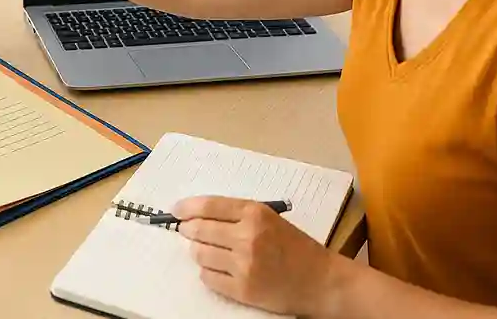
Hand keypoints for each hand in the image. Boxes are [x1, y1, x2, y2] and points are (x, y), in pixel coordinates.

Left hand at [173, 196, 337, 316]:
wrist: (321, 281)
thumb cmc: (295, 247)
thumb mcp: (269, 219)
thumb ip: (237, 215)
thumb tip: (196, 215)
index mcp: (255, 214)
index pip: (208, 206)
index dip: (187, 208)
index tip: (176, 210)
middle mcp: (247, 237)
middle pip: (199, 229)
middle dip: (188, 230)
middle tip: (187, 231)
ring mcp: (243, 265)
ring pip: (199, 254)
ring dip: (198, 252)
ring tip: (208, 251)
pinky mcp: (242, 289)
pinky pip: (207, 278)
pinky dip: (208, 273)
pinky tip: (219, 269)